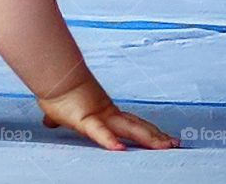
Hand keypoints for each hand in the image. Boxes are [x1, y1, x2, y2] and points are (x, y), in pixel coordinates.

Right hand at [37, 76, 179, 150]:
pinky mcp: (84, 120)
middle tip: (176, 144)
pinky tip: (119, 149)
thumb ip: (57, 119)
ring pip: (129, 129)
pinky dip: (109, 141)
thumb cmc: (56, 91)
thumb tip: (49, 122)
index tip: (163, 139)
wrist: (51, 75)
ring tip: (165, 147)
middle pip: (138, 127)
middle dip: (157, 137)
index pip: (132, 124)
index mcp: (104, 113)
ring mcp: (99, 116)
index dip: (148, 132)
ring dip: (148, 138)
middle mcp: (107, 114)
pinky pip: (99, 132)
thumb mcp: (59, 113)